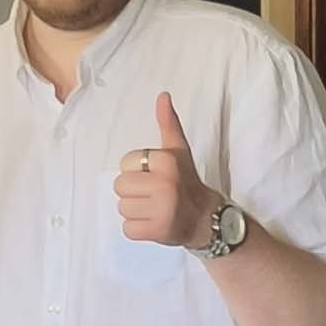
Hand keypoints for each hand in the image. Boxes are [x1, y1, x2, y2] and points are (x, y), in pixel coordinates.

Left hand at [113, 90, 213, 250]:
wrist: (205, 219)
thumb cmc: (186, 182)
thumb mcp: (179, 150)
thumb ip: (167, 123)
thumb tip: (163, 95)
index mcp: (166, 161)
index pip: (126, 163)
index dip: (137, 171)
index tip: (156, 177)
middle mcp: (164, 184)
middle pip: (119, 186)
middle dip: (133, 192)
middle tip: (154, 196)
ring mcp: (161, 209)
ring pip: (122, 208)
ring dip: (135, 212)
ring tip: (154, 209)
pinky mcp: (157, 231)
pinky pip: (127, 229)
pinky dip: (137, 229)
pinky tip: (153, 223)